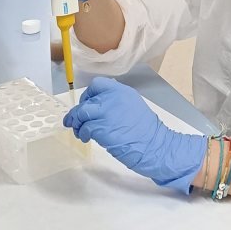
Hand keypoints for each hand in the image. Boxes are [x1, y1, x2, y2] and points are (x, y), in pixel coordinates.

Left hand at [64, 78, 206, 193]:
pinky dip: (82, 133)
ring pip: (81, 112)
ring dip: (76, 123)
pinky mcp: (101, 127)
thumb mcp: (133, 106)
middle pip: (86, 99)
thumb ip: (117, 102)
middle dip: (78, 111)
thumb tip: (99, 106)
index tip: (87, 104)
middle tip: (76, 121)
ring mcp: (106, 112)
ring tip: (80, 132)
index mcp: (122, 91)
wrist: (154, 145)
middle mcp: (113, 97)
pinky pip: (84, 128)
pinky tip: (87, 138)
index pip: (97, 84)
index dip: (88, 95)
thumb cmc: (146, 131)